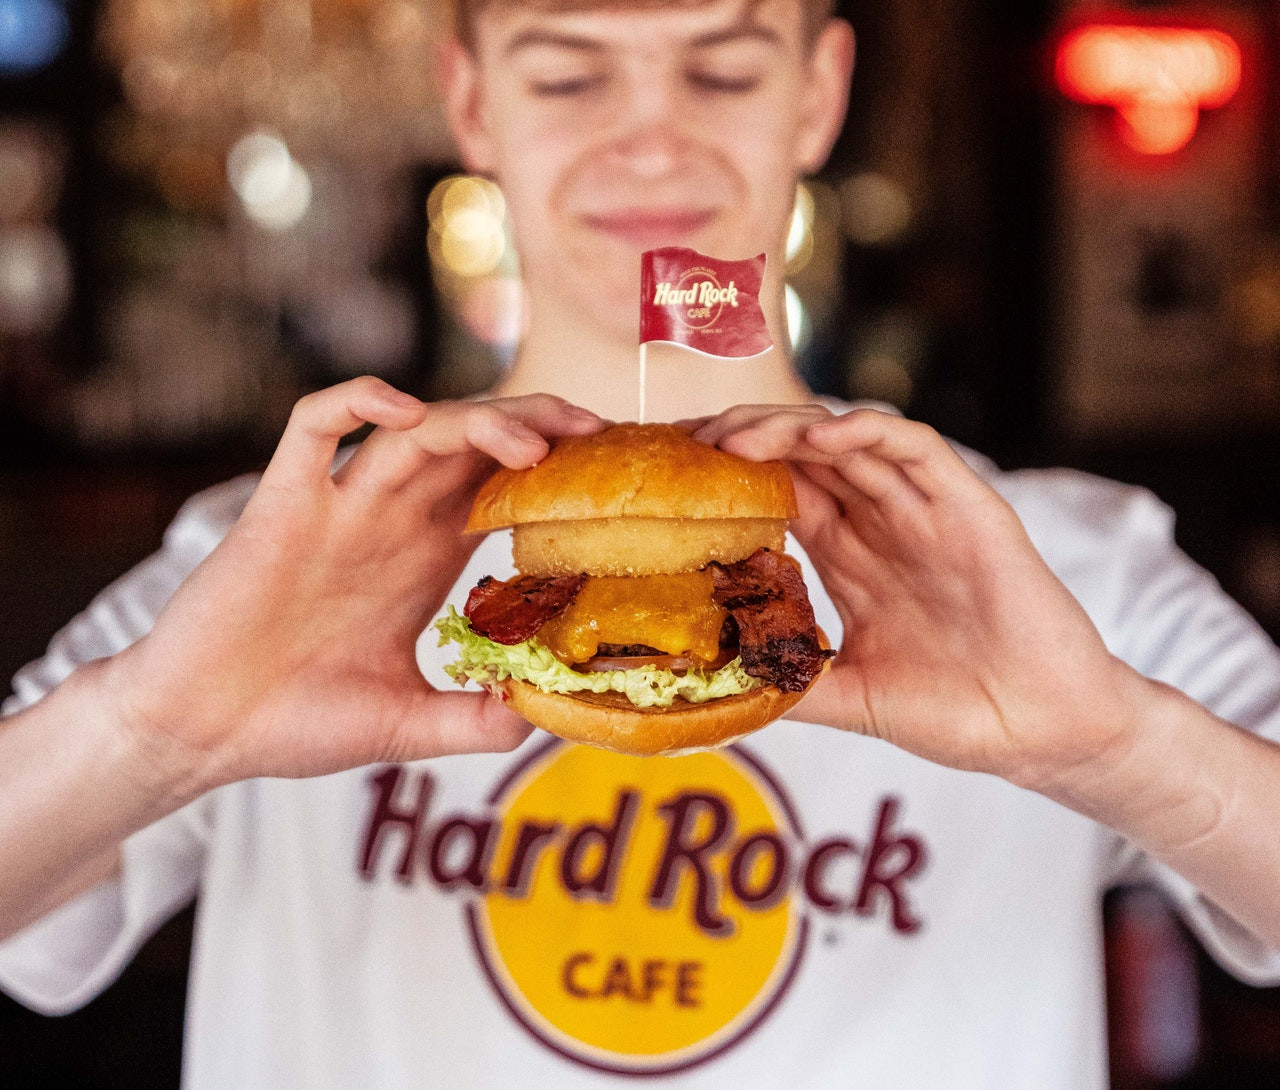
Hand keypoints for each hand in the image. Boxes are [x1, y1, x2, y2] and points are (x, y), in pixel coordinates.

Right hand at [104, 379, 602, 789]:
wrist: (201, 733)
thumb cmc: (294, 723)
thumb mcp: (405, 724)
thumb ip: (471, 719)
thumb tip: (538, 714)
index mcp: (423, 557)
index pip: (500, 487)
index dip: (555, 470)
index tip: (611, 472)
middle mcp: (388, 520)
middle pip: (472, 444)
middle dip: (535, 427)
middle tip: (597, 435)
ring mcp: (337, 507)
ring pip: (413, 430)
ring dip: (474, 422)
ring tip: (531, 445)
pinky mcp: (280, 507)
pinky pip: (311, 428)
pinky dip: (353, 404)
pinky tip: (400, 412)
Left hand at [695, 405, 1144, 789]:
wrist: (1046, 732)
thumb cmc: (959, 712)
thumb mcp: (853, 697)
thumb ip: (791, 686)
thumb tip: (715, 696)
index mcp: (850, 556)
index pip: (777, 490)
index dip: (725, 474)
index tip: (669, 473)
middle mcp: (882, 524)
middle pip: (801, 455)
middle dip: (741, 438)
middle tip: (685, 446)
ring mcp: (925, 512)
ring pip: (847, 442)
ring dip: (787, 429)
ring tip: (732, 438)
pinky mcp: (972, 510)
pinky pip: (917, 451)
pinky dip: (867, 434)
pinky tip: (820, 440)